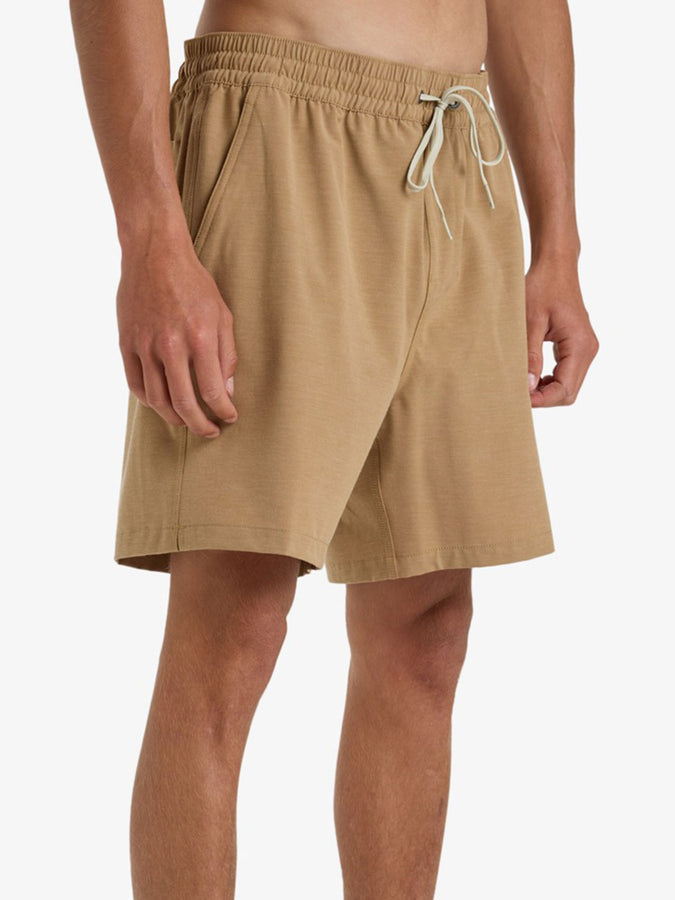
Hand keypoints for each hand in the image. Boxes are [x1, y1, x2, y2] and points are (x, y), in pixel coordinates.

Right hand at [117, 230, 237, 437]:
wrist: (154, 253)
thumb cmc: (194, 283)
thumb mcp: (223, 314)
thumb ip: (227, 354)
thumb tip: (228, 390)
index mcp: (199, 337)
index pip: (212, 390)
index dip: (223, 411)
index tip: (229, 417)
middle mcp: (170, 345)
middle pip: (184, 403)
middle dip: (200, 425)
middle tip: (210, 431)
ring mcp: (144, 345)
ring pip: (157, 400)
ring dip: (174, 418)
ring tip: (187, 421)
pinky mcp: (126, 343)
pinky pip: (135, 384)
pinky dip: (149, 401)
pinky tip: (162, 404)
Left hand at [525, 258, 598, 407]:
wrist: (556, 266)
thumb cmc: (542, 287)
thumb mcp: (530, 321)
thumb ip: (530, 355)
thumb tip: (528, 386)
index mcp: (579, 345)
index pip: (564, 389)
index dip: (541, 400)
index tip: (518, 398)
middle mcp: (588, 350)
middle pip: (569, 392)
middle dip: (544, 398)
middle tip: (517, 393)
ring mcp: (586, 349)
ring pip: (569, 385)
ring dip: (546, 391)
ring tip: (522, 384)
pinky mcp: (579, 346)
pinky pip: (567, 374)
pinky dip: (550, 380)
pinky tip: (532, 375)